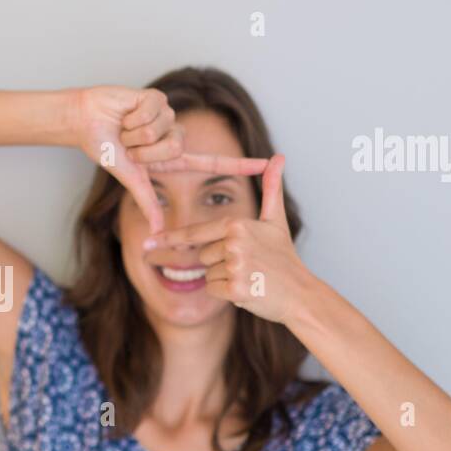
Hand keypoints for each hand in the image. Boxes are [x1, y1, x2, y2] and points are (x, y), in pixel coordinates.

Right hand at [69, 86, 270, 233]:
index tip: (268, 164)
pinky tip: (125, 113)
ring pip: (164, 131)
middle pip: (177, 148)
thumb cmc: (104, 147)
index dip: (241, 163)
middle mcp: (174, 136)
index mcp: (171, 157)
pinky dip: (133, 118)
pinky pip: (153, 112)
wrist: (84, 121)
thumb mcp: (129, 176)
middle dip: (146, 151)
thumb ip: (146, 200)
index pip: (213, 162)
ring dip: (137, 134)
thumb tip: (156, 230)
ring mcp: (168, 116)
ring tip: (125, 129)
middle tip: (129, 146)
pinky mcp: (157, 98)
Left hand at [141, 155, 314, 323]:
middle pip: (201, 256)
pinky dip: (226, 294)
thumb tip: (278, 157)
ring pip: (207, 274)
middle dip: (218, 263)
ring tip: (249, 277)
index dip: (171, 239)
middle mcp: (234, 243)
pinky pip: (212, 290)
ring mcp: (235, 266)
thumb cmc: (284, 258)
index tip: (149, 242)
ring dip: (223, 279)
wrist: (301, 294)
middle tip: (247, 266)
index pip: (195, 233)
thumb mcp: (276, 221)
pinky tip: (248, 290)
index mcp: (236, 225)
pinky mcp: (235, 289)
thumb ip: (272, 188)